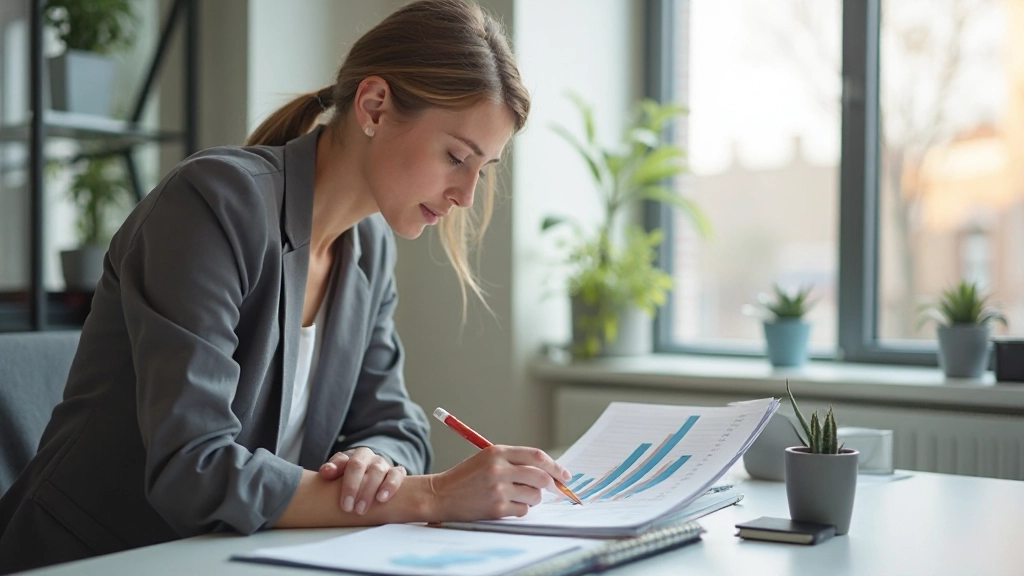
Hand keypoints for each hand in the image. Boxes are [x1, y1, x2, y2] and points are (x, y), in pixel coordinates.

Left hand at [318, 447, 405, 515]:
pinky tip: (382, 498)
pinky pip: (397, 474)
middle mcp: (370, 457)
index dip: (346, 483)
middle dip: (354, 488)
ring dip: (369, 491)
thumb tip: (325, 472)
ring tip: (361, 509)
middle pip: (361, 467)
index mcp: (356, 455)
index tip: (343, 503)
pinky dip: (390, 485)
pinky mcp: (397, 472)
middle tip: (348, 509)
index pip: (349, 462)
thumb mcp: (340, 471)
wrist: (370, 475)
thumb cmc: (350, 476)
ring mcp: (384, 464)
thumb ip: (332, 469)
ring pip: (379, 471)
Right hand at [428, 445, 571, 520]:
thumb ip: (515, 461)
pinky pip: (523, 511)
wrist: (441, 495)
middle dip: (550, 485)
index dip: (555, 466)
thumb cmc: (466, 477)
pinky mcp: (496, 508)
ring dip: (532, 498)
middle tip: (553, 489)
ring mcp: (498, 489)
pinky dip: (520, 510)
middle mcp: (498, 468)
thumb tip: (548, 471)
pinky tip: (505, 506)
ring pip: (534, 495)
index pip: (536, 456)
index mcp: (497, 452)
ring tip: (516, 496)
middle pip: (541, 476)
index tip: (564, 474)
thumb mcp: (488, 459)